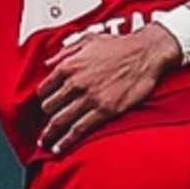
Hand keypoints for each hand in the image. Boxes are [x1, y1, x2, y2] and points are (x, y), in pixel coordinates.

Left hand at [36, 25, 181, 153]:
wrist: (145, 53)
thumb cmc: (119, 46)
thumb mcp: (88, 40)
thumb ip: (65, 52)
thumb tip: (48, 63)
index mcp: (69, 66)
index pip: (45, 89)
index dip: (43, 99)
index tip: (45, 105)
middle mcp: (75, 83)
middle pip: (49, 107)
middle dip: (46, 117)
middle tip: (45, 124)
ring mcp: (89, 98)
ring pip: (60, 121)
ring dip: (50, 134)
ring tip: (45, 142)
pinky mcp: (104, 111)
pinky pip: (79, 129)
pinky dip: (66, 141)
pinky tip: (59, 148)